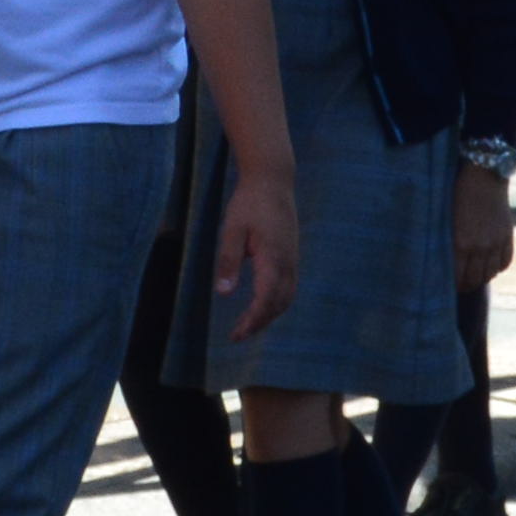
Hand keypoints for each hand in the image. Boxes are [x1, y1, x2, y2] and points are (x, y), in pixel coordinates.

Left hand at [207, 156, 300, 338]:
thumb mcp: (231, 230)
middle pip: (279, 304)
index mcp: (273, 258)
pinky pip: (288, 287)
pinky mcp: (292, 255)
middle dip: (260, 323)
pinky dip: (276, 302)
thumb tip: (223, 294)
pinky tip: (261, 304)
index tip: (236, 335)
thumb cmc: (249, 203)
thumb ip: (228, 262)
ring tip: (248, 324)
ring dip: (270, 314)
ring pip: (287, 297)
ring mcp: (293, 259)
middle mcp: (288, 262)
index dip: (252, 321)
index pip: (266, 301)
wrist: (273, 180)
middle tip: (238, 335)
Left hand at [450, 164, 512, 291]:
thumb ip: (445, 241)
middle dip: (466, 285)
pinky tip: (490, 265)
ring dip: (482, 278)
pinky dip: (497, 267)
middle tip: (461, 284)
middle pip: (474, 280)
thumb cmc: (457, 193)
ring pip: (490, 274)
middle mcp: (479, 247)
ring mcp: (495, 242)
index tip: (448, 287)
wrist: (483, 174)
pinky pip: (505, 263)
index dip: (453, 286)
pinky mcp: (507, 236)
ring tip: (474, 276)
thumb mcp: (445, 218)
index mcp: (459, 243)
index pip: (457, 278)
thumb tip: (442, 261)